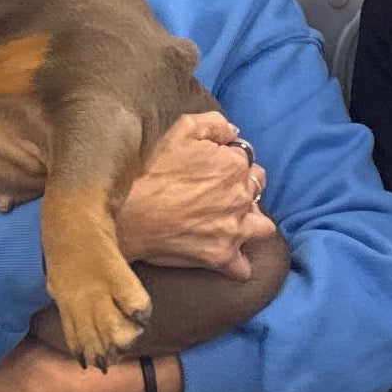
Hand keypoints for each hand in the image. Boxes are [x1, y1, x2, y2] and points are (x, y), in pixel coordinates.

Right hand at [119, 113, 272, 278]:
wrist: (128, 214)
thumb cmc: (152, 172)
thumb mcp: (181, 130)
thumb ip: (214, 124)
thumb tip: (233, 132)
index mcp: (234, 165)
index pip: (248, 162)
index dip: (231, 165)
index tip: (213, 172)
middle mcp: (241, 196)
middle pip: (257, 192)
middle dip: (243, 193)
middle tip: (218, 197)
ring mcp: (234, 229)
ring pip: (262, 228)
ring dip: (251, 226)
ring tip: (230, 225)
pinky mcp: (221, 256)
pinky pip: (243, 268)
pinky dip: (237, 264)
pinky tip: (225, 257)